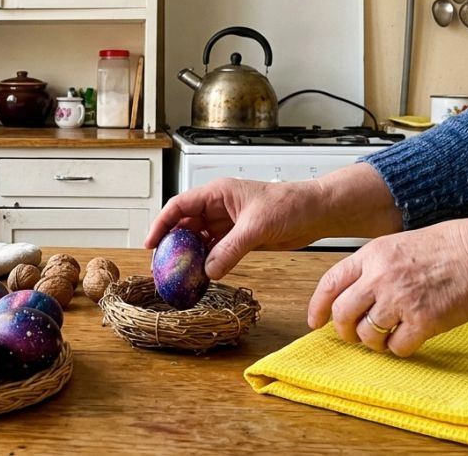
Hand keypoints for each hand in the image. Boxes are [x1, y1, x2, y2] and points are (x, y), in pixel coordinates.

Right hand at [147, 163, 400, 278]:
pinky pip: (215, 251)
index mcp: (217, 193)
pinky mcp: (239, 238)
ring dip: (190, 255)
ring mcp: (228, 223)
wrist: (317, 213)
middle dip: (172, 243)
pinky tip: (202, 275)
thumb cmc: (290, 204)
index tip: (150, 243)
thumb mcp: (256, 227)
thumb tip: (208, 270)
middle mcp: (218, 207)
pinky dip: (207, 262)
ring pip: (199, 239)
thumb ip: (230, 250)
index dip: (161, 223)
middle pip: (185, 224)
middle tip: (162, 265)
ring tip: (179, 273)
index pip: (179, 206)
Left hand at [306, 207, 467, 356]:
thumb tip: (352, 295)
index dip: (318, 307)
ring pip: (367, 335)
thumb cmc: (446, 247)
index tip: (315, 321)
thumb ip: (372, 268)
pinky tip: (409, 338)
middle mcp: (380, 277)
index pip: (330, 284)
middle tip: (354, 335)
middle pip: (343, 314)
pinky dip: (400, 348)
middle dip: (344, 330)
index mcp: (371, 255)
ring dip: (373, 342)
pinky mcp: (423, 321)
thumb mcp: (397, 244)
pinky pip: (397, 347)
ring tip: (386, 336)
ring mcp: (400, 300)